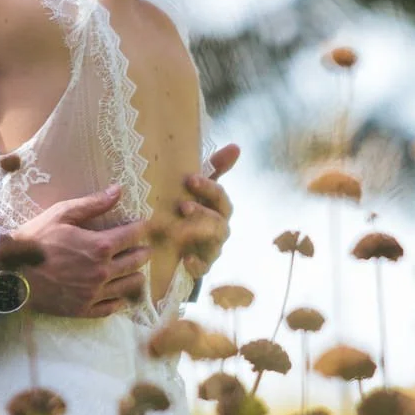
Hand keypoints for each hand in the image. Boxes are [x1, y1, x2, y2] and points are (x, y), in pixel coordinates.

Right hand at [8, 186, 152, 319]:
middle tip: (146, 250)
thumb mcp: (61, 214)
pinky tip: (121, 297)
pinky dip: (119, 302)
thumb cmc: (35, 239)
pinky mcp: (83, 309)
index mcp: (100, 246)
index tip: (144, 226)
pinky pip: (110, 308)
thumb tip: (118, 190)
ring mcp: (94, 293)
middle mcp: (102, 271)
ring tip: (137, 272)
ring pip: (128, 286)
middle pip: (135, 262)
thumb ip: (92, 204)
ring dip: (136, 276)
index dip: (141, 229)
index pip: (132, 236)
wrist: (11, 272)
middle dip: (143, 253)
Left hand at [177, 143, 238, 277]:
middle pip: (218, 220)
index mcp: (220, 208)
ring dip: (197, 234)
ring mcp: (212, 248)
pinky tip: (186, 258)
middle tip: (182, 206)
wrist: (180, 245)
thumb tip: (237, 146)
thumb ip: (215, 168)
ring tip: (178, 229)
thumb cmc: (192, 210)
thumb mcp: (199, 189)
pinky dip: (196, 264)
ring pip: (213, 242)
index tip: (190, 179)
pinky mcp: (202, 266)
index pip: (220, 196)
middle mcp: (220, 228)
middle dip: (202, 212)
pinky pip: (203, 267)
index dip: (208, 188)